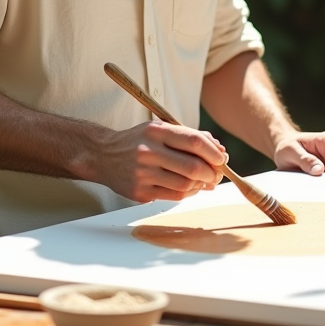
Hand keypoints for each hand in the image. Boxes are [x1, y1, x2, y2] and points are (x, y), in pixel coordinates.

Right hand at [93, 121, 226, 202]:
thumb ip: (189, 137)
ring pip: (185, 184)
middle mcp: (148, 152)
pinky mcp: (140, 192)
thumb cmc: (138, 141)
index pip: (194, 142)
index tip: (222, 159)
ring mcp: (143, 174)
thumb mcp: (160, 129)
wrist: (102, 155)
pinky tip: (191, 187)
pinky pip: (174, 196)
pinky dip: (188, 192)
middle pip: (192, 166)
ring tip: (204, 181)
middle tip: (217, 174)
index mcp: (156, 131)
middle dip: (212, 172)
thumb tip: (220, 151)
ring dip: (201, 185)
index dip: (213, 152)